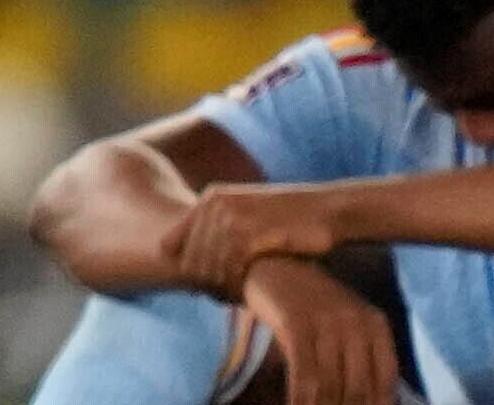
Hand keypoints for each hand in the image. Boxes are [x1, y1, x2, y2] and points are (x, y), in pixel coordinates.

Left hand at [169, 179, 352, 295]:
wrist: (328, 210)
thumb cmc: (286, 218)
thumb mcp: (243, 215)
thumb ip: (210, 230)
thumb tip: (165, 252)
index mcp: (212, 197)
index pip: (174, 246)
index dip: (188, 272)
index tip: (206, 287)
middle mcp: (217, 205)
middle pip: (190, 262)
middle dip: (203, 284)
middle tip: (224, 297)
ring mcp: (234, 219)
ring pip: (208, 271)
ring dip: (220, 290)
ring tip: (236, 296)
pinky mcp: (252, 237)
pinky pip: (231, 273)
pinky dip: (235, 290)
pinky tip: (246, 295)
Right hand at [238, 256, 397, 404]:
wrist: (275, 264)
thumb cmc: (312, 307)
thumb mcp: (345, 329)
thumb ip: (359, 363)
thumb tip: (363, 401)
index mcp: (376, 325)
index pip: (385, 383)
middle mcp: (356, 321)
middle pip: (358, 390)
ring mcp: (326, 320)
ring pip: (330, 387)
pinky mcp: (296, 323)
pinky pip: (304, 376)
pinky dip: (300, 401)